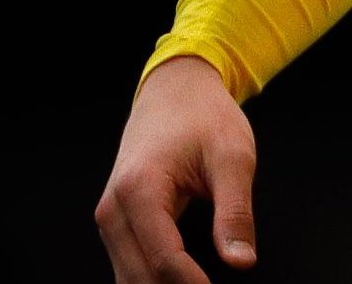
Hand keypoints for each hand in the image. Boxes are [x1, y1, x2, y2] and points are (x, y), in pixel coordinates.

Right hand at [96, 55, 257, 281]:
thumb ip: (235, 212)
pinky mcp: (116, 222)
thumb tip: (242, 262)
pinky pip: (130, 266)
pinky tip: (183, 282)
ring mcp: (109, 218)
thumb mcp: (233, 155)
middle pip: (140, 278)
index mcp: (139, 190)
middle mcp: (113, 209)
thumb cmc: (204, 114)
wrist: (176, 87)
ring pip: (129, 279)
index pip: (164, 261)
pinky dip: (153, 280)